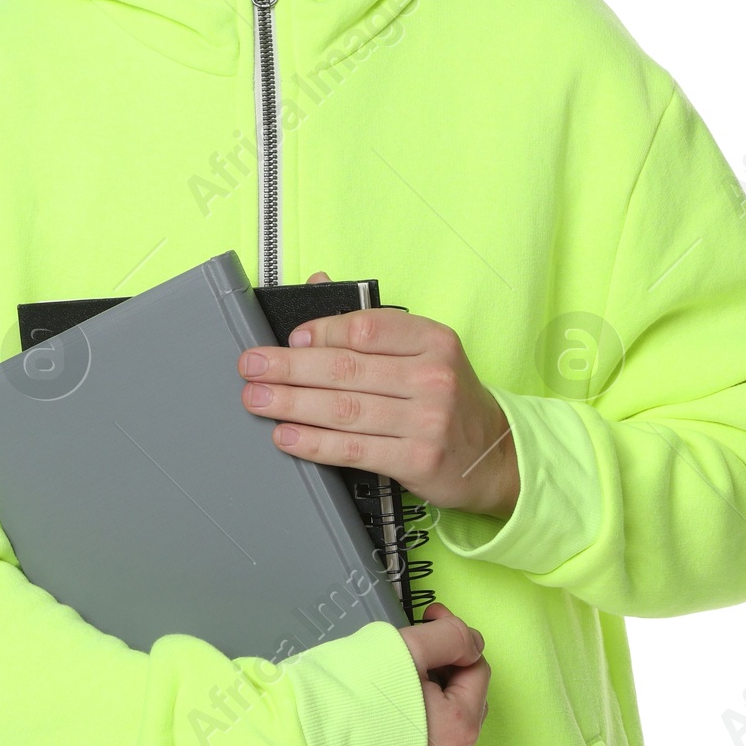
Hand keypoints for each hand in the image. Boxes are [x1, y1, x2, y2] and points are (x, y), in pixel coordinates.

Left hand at [236, 270, 520, 517]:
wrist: (495, 454)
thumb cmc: (447, 396)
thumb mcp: (424, 351)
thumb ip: (372, 324)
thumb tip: (315, 284)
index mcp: (433, 340)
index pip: (366, 329)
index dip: (321, 332)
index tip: (289, 339)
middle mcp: (432, 377)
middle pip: (346, 368)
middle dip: (290, 367)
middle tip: (251, 367)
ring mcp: (426, 421)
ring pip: (344, 409)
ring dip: (292, 403)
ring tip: (257, 399)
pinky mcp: (418, 460)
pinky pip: (353, 449)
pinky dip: (314, 442)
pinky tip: (287, 436)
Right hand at [397, 601, 488, 745]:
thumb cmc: (346, 694)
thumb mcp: (404, 646)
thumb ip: (451, 637)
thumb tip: (472, 643)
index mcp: (460, 726)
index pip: (477, 669)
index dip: (454, 636)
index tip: (427, 618)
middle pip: (466, 706)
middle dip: (445, 674)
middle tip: (408, 656)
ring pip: (449, 742)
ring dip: (436, 714)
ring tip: (400, 694)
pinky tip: (387, 729)